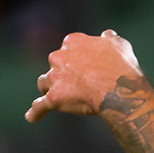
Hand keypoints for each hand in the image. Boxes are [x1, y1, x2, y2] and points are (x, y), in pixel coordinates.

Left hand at [25, 30, 141, 122]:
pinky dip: (36, 112)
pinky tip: (32, 117)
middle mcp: (58, 57)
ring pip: (44, 83)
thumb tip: (107, 35)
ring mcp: (54, 78)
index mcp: (72, 42)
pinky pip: (40, 106)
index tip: (85, 65)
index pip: (68, 48)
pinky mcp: (53, 98)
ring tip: (56, 97)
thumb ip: (110, 39)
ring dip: (49, 88)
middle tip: (76, 84)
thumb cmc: (121, 67)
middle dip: (62, 72)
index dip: (77, 58)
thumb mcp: (119, 45)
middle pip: (54, 65)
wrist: (118, 89)